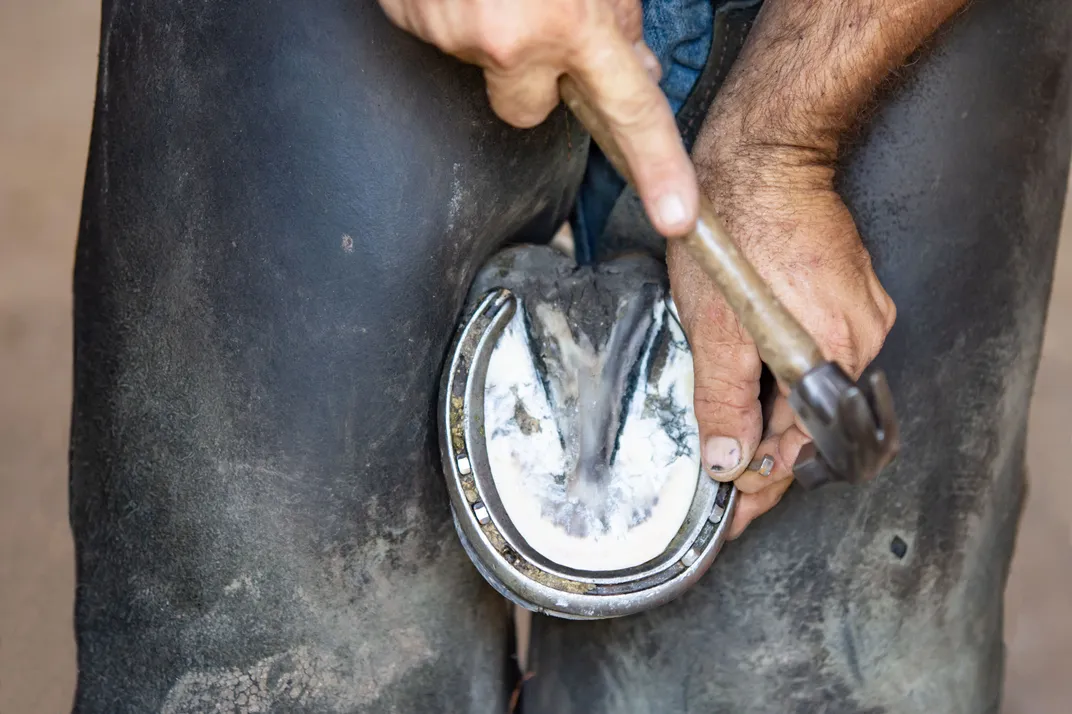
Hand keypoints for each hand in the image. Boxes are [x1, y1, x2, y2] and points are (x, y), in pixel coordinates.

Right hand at [377, 0, 698, 237]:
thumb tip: (632, 62)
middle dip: (534, 78)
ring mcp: (453, 35)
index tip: (676, 214)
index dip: (657, 163)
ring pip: (483, 69)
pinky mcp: (409, 19)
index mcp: (572, 19)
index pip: (629, 105)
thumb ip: (614, 13)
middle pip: (529, 110)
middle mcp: (511, 38)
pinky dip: (450, 12)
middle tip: (530, 20)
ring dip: (490, 36)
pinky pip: (441, 38)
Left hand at [669, 130, 896, 538]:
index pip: (797, 450)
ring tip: (734, 445)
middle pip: (809, 424)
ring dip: (773, 419)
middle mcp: (860, 342)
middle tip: (727, 490)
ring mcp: (863, 316)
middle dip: (765, 458)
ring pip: (814, 392)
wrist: (765, 152)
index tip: (734, 519)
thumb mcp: (713, 324)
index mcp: (828, 356)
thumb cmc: (736, 226)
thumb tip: (729, 461)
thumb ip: (722, 398)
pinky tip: (755, 387)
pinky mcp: (853, 294)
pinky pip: (821, 356)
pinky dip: (786, 380)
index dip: (761, 490)